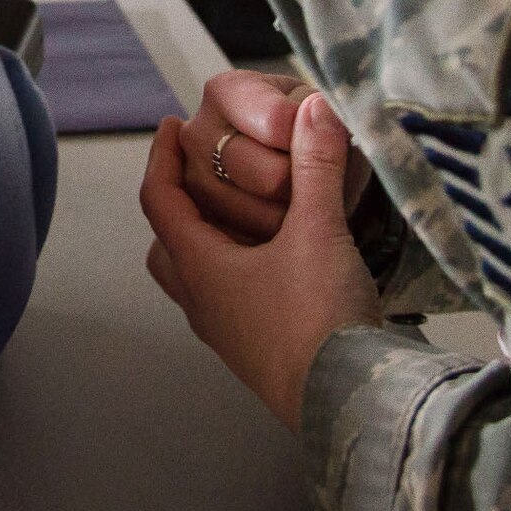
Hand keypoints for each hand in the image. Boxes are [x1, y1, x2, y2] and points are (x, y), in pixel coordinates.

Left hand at [141, 95, 383, 431]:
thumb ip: (318, 165)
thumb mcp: (321, 230)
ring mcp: (226, 336)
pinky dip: (234, 276)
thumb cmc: (321, 318)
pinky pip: (226, 306)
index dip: (162, 157)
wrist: (349, 405)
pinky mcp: (254, 357)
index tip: (169, 126)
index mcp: (200, 268)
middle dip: (176, 207)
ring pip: (194, 281)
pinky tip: (271, 270)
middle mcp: (202, 303)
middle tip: (196, 176)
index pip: (160, 200)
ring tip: (236, 221)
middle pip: (166, 246)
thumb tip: (320, 105)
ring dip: (205, 246)